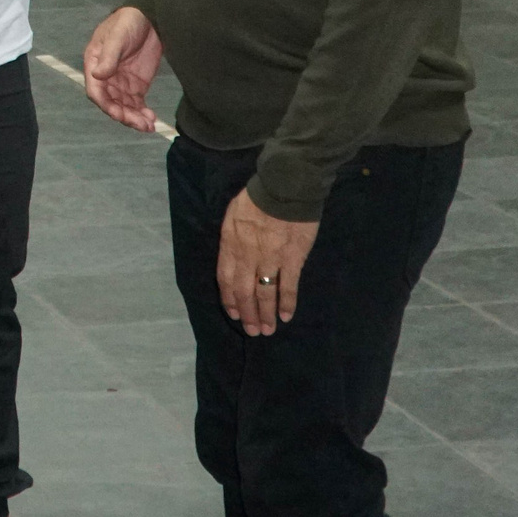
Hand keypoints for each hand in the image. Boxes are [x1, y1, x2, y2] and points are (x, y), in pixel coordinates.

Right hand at [82, 6, 162, 132]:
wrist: (149, 16)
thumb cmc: (128, 22)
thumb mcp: (118, 37)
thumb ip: (109, 57)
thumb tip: (97, 75)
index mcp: (94, 64)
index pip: (96, 91)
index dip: (106, 105)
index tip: (119, 115)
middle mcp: (106, 77)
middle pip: (111, 103)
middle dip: (125, 116)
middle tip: (141, 124)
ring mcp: (121, 83)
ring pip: (124, 107)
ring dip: (135, 119)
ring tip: (149, 126)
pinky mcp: (136, 85)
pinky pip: (137, 104)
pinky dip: (143, 114)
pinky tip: (151, 120)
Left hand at [217, 188, 318, 335]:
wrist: (285, 185)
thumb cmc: (258, 196)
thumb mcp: (234, 214)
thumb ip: (233, 237)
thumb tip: (233, 256)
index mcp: (230, 242)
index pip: (225, 278)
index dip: (229, 299)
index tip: (234, 314)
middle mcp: (247, 254)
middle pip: (243, 290)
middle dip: (247, 313)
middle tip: (252, 331)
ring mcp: (270, 257)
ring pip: (264, 293)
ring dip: (265, 314)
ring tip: (267, 329)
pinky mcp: (292, 258)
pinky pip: (288, 286)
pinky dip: (286, 303)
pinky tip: (285, 316)